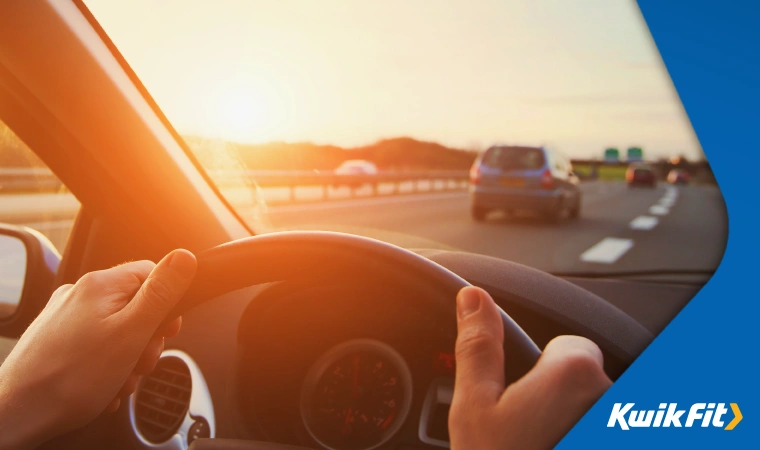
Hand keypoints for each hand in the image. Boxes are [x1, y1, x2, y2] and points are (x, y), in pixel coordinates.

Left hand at [0, 249, 196, 449]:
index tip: (167, 331)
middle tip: (139, 362)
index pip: (152, 274)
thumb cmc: (71, 379)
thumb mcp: (132, 333)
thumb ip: (161, 294)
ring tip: (118, 380)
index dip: (167, 304)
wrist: (19, 414)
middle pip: (135, 305)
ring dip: (127, 357)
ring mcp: (64, 317)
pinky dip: (106, 365)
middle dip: (146, 338)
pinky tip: (103, 384)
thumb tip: (184, 257)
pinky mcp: (56, 339)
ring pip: (116, 329)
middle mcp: (79, 294)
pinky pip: (96, 345)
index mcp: (100, 285)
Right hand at [448, 286, 611, 449]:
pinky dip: (578, 431)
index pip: (572, 346)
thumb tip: (473, 299)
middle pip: (584, 380)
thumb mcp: (474, 407)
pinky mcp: (628, 440)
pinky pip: (602, 426)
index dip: (541, 369)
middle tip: (526, 431)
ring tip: (538, 443)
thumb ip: (479, 347)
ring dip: (572, 420)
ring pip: (594, 407)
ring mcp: (622, 427)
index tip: (522, 399)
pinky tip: (551, 445)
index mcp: (577, 375)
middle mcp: (612, 399)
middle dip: (557, 398)